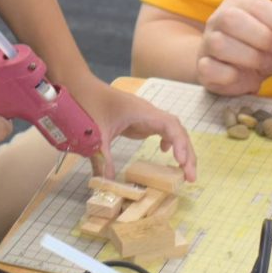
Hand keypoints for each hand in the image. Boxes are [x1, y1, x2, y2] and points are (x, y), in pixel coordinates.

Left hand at [69, 74, 196, 182]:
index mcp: (143, 112)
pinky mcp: (138, 121)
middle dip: (187, 152)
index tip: (181, 163)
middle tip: (191, 177)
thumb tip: (106, 186)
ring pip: (172, 131)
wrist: (80, 86)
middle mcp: (149, 113)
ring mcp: (145, 117)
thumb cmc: (89, 103)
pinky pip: (161, 130)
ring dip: (181, 148)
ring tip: (185, 171)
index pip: (171, 125)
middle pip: (177, 130)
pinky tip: (163, 152)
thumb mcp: (96, 134)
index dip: (180, 143)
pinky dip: (169, 142)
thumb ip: (102, 159)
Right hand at [196, 0, 271, 95]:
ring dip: (249, 58)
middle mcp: (218, 18)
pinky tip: (241, 76)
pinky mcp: (202, 65)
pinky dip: (231, 75)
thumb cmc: (258, 48)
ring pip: (220, 44)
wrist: (232, 69)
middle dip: (261, 37)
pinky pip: (211, 68)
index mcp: (239, 3)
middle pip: (231, 19)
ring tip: (261, 64)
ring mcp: (207, 41)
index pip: (259, 6)